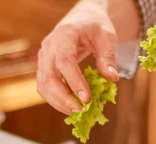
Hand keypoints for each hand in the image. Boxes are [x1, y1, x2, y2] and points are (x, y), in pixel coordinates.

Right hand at [37, 0, 119, 114]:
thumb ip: (108, 57)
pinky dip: (55, 99)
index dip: (74, 82)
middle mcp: (49, 46)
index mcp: (64, 35)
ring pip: (43, 85)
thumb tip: (112, 78)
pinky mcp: (43, 67)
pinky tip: (69, 106)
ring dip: (58, 102)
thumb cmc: (95, 27)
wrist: (82, 19)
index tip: (86, 99)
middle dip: (64, 98)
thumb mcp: (107, 37)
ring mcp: (43, 57)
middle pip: (49, 77)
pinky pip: (44, 87)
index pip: (65, 61)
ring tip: (76, 112)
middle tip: (81, 111)